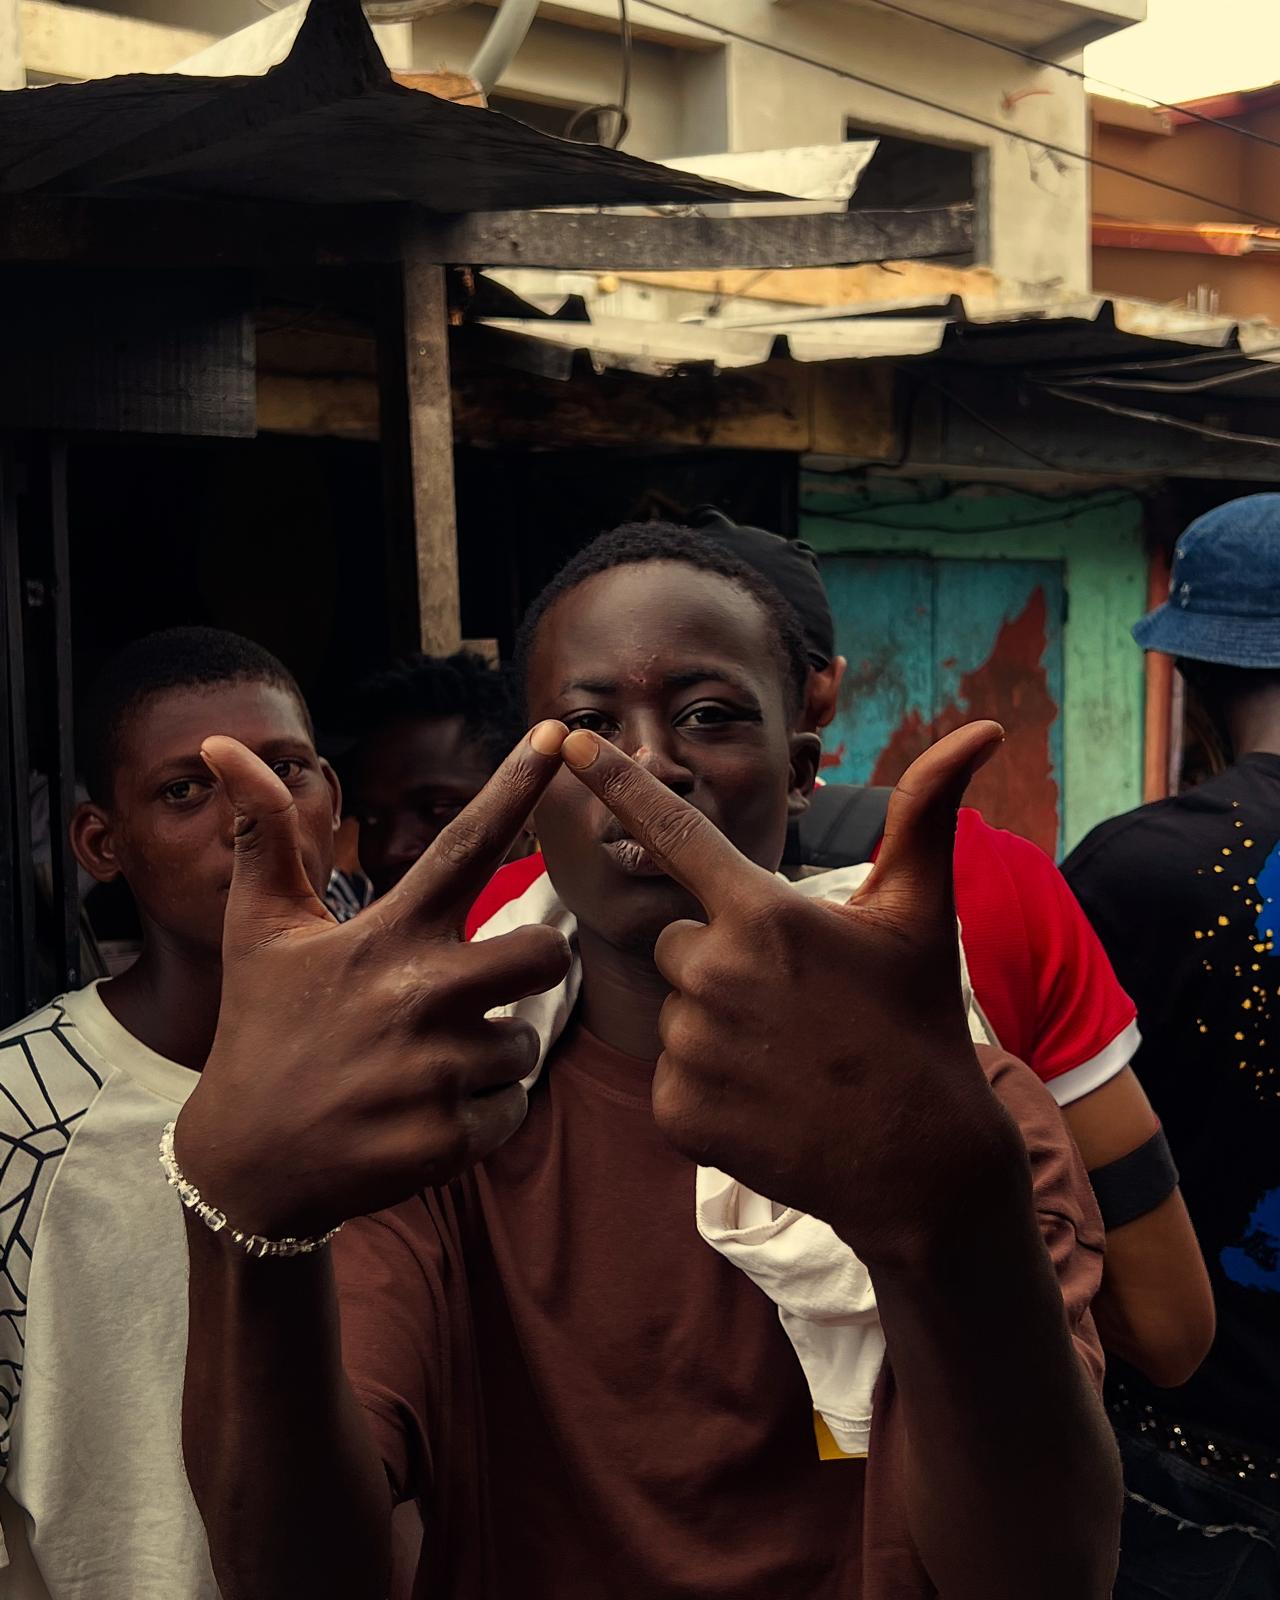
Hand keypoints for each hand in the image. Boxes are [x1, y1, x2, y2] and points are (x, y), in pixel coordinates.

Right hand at [173, 723, 572, 1239]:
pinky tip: (420, 1117)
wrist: (246, 1163)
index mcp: (385, 935)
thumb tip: (225, 747)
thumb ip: (264, 840)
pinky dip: (479, 1115)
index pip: (463, 845)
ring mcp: (434, 1070)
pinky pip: (511, 1110)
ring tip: (420, 1066)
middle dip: (532, 965)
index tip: (555, 734)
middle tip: (483, 985)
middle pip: (545, 952)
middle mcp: (417, 994)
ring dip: (490, 1055)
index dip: (513, 787)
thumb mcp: (258, 932)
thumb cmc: (263, 1030)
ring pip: (526, 1042)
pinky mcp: (446, 1137)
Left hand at [561, 720, 1020, 1268]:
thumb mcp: (920, 913)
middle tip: (791, 1003)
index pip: (672, 832)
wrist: (923, 1161)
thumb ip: (925, 813)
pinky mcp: (677, 1112)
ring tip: (784, 1056)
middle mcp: (715, 974)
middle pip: (676, 943)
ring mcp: (692, 1049)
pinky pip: (669, 1077)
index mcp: (764, 914)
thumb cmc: (918, 1021)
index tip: (573, 739)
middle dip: (719, 963)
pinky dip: (707, 1088)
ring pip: (675, 1013)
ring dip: (714, 1029)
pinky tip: (764, 1100)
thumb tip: (986, 726)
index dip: (620, 781)